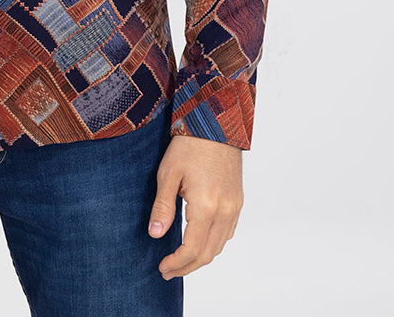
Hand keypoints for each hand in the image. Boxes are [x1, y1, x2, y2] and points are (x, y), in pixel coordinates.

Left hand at [148, 134, 242, 279]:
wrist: (216, 124)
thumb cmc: (190, 145)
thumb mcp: (168, 174)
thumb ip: (163, 207)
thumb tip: (155, 235)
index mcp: (206, 206)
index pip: (192, 249)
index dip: (176, 263)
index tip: (162, 267)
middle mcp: (225, 211)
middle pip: (208, 254)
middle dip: (187, 267)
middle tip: (168, 270)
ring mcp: (234, 207)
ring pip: (219, 246)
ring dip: (201, 258)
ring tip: (181, 260)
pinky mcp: (237, 201)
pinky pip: (227, 232)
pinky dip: (213, 244)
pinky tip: (199, 241)